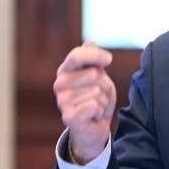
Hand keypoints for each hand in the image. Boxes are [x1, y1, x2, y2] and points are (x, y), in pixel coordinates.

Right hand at [53, 40, 115, 163]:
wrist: (95, 126)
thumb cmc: (96, 97)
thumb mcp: (98, 74)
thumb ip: (93, 58)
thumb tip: (89, 42)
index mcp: (65, 70)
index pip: (76, 55)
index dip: (95, 55)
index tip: (109, 59)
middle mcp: (60, 84)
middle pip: (93, 74)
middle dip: (104, 85)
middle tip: (99, 95)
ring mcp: (62, 101)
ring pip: (97, 91)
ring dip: (103, 100)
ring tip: (96, 106)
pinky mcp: (68, 117)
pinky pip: (94, 106)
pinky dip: (100, 111)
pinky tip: (93, 116)